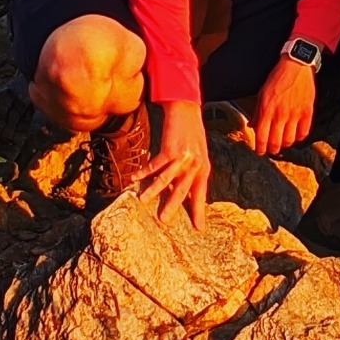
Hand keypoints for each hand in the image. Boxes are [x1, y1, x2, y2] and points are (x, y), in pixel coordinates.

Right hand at [138, 99, 211, 226]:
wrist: (187, 111)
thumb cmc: (192, 135)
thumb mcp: (198, 156)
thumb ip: (192, 175)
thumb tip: (184, 195)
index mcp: (203, 169)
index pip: (201, 195)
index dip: (199, 211)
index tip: (198, 228)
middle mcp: (194, 165)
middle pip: (182, 191)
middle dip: (172, 207)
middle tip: (163, 221)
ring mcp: (182, 157)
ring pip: (166, 179)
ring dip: (152, 191)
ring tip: (143, 201)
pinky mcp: (170, 149)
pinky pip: (154, 165)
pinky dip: (144, 172)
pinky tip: (135, 178)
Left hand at [252, 56, 316, 155]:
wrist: (295, 66)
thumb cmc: (277, 78)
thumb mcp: (262, 93)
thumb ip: (257, 112)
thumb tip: (252, 125)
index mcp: (267, 109)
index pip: (261, 137)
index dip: (260, 148)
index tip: (259, 151)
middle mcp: (280, 114)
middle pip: (276, 142)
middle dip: (272, 150)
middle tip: (271, 150)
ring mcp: (295, 114)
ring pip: (290, 140)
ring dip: (285, 144)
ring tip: (283, 142)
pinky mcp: (307, 112)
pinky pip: (304, 132)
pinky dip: (299, 137)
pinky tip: (296, 134)